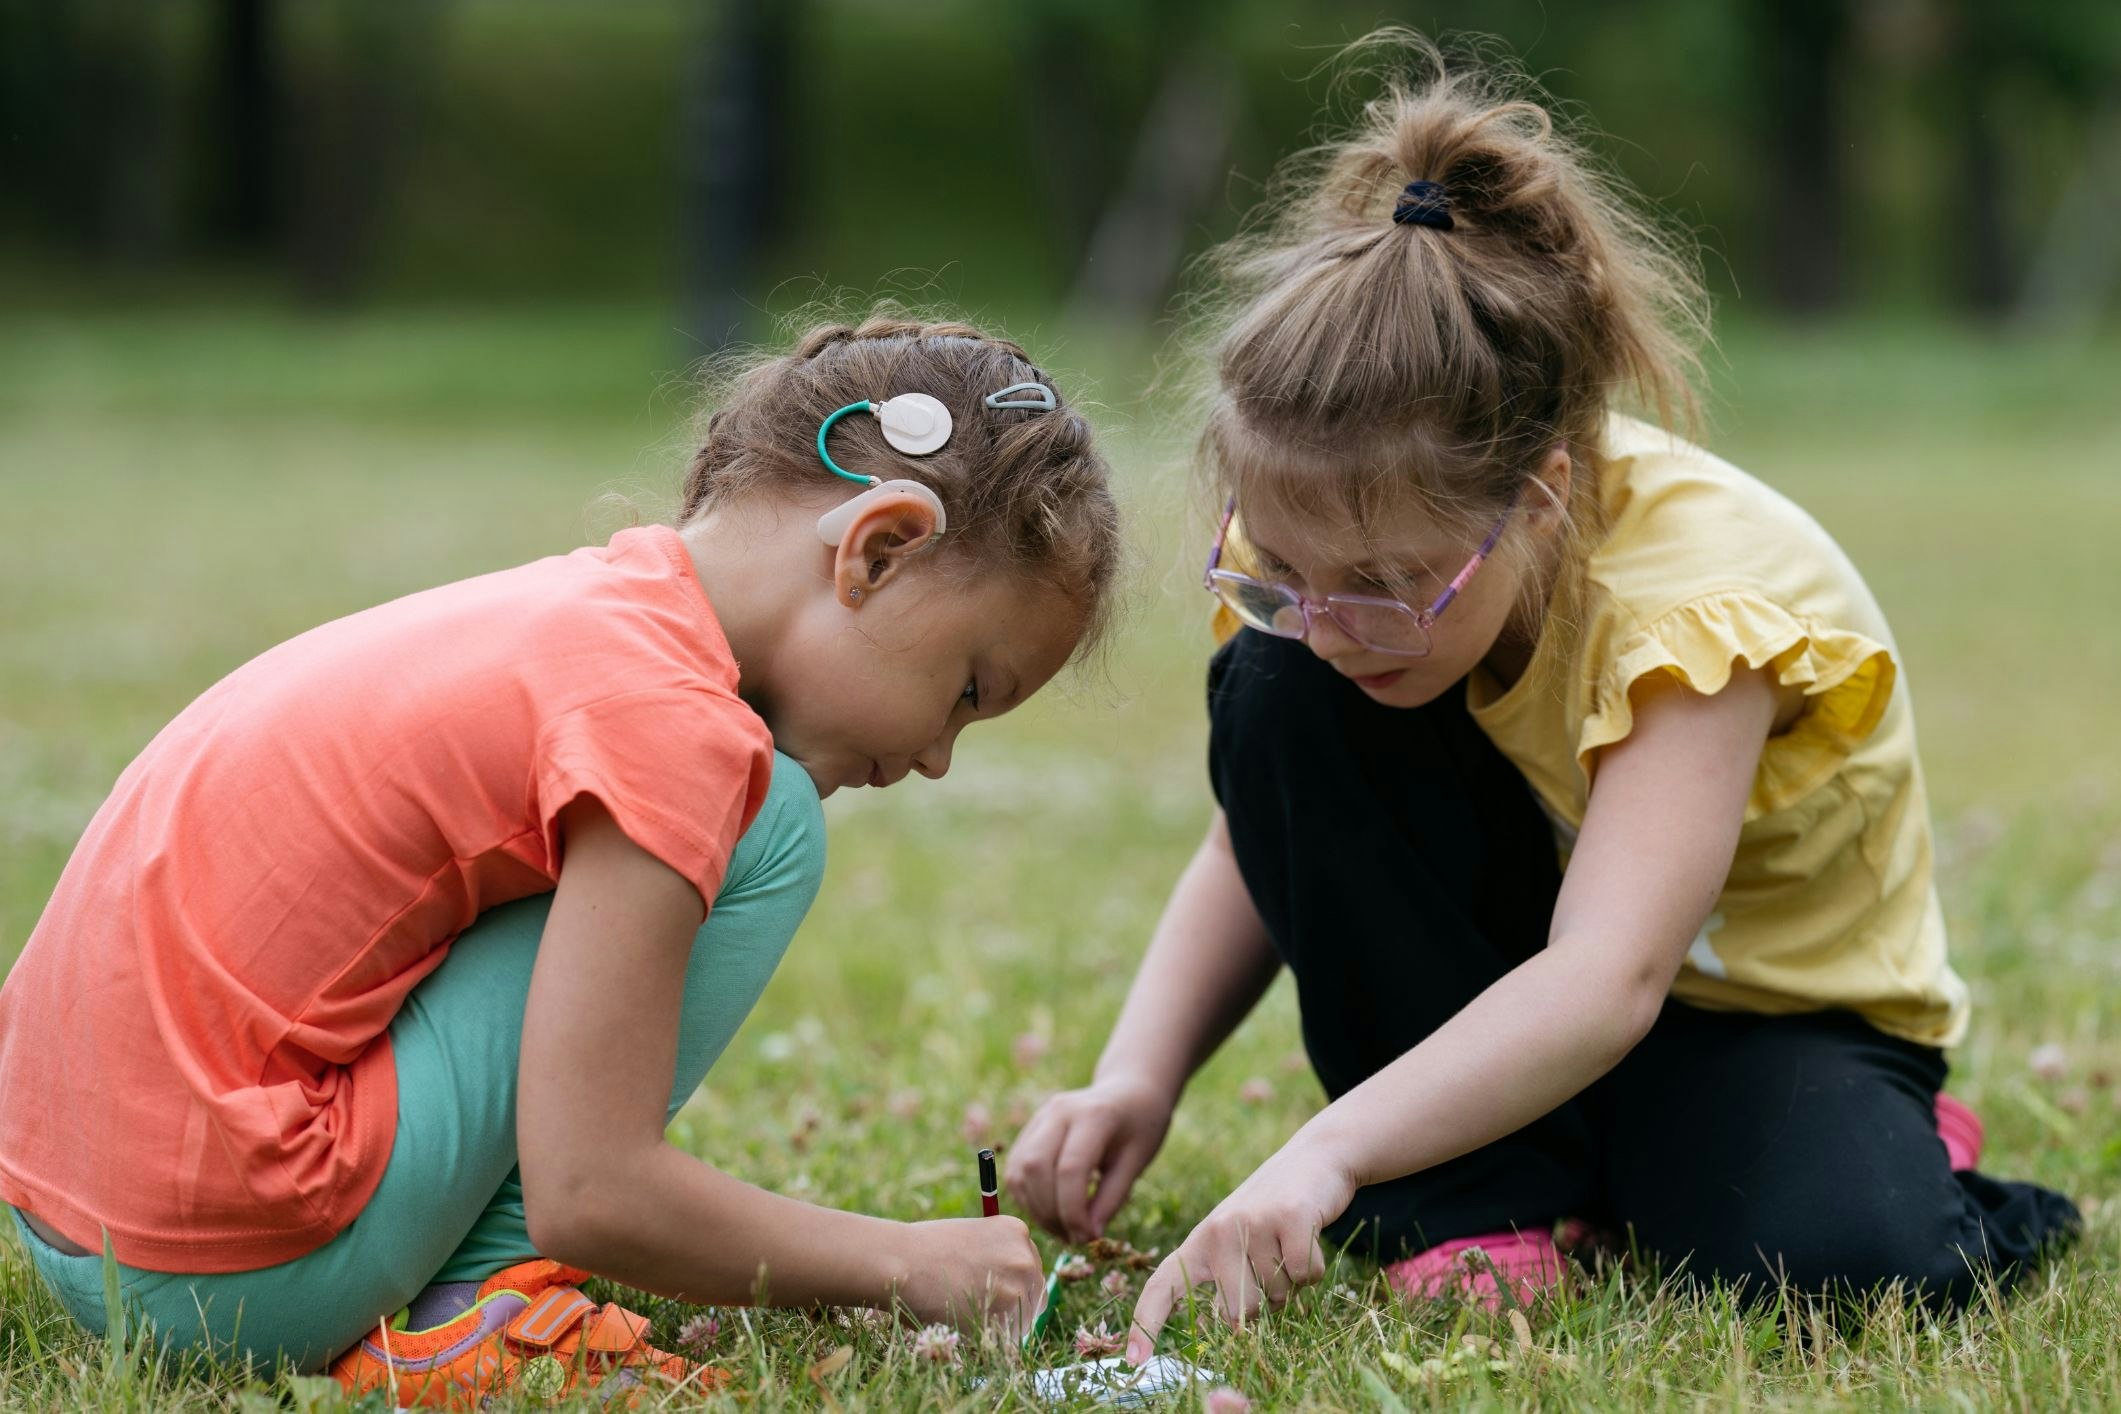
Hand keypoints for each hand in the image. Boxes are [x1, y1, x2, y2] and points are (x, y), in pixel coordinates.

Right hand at [890, 1216, 1048, 1336]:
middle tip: (985, 1310)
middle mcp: (1024, 1257)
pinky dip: (989, 1338)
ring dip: (1002, 1324)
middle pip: (1035, 1293)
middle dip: (1014, 1305)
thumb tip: (1014, 1287)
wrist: (902, 1261)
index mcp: (1017, 1232)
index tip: (996, 1291)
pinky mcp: (1005, 1316)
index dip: (1015, 1283)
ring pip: (1023, 1319)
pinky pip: (1006, 1337)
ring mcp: (1017, 1287)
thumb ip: (998, 1256)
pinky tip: (964, 1322)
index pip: (1032, 1266)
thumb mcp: (973, 1238)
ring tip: (967, 1313)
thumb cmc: (925, 1250)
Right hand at [1005, 1074, 1174, 1242]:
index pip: (1070, 1169)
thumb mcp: (1136, 1162)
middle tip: (1073, 1237)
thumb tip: (1086, 1235)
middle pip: (1036, 1168)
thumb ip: (1111, 1198)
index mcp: (1094, 1115)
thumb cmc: (1140, 1128)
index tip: (1088, 1237)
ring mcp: (1040, 1117)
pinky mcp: (1030, 1129)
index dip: (1073, 1211)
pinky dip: (1029, 1197)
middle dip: (1050, 1212)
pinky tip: (1052, 1211)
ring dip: (1037, 1209)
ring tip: (1063, 1228)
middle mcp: (1059, 1111)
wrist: (1128, 1091)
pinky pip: (1017, 1170)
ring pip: (1020, 1171)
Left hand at [1126, 1137, 1355, 1362]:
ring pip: (1278, 1296)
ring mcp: (1253, 1221)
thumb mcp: (1238, 1241)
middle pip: (1238, 1312)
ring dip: (1292, 1282)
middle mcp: (1219, 1230)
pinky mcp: (1290, 1216)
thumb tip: (1228, 1325)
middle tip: (1271, 1265)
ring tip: (1288, 1243)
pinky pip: (1307, 1275)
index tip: (1134, 1359)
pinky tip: (1308, 1234)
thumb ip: (1226, 1280)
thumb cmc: (1273, 1212)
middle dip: (1262, 1305)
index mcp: (1199, 1241)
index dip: (1146, 1323)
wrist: (1314, 1157)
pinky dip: (1314, 1267)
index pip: (1163, 1285)